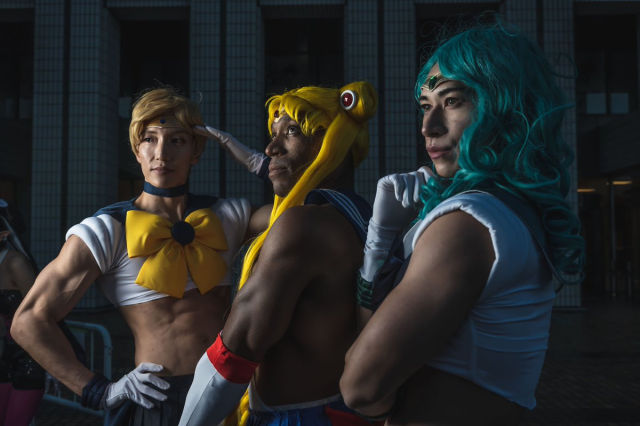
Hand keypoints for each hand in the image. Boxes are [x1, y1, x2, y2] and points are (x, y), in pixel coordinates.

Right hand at [101, 363, 169, 409]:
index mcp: (135, 371)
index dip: (153, 366)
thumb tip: (158, 378)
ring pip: (145, 389)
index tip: (162, 368)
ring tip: (164, 398)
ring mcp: (130, 385)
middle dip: (159, 382)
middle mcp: (133, 376)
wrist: (110, 392)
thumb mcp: (133, 377)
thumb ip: (142, 376)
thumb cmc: (126, 384)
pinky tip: (152, 405)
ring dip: (155, 394)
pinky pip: (138, 398)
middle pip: (148, 377)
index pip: (144, 366)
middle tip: (168, 387)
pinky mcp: (127, 394)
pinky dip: (145, 402)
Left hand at [194, 125, 269, 179]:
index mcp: (223, 140)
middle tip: (190, 124)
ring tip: (194, 126)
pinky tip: (206, 129)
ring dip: (203, 129)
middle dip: (200, 128)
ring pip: (212, 131)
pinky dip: (212, 131)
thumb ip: (227, 148)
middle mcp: (224, 137)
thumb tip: (225, 148)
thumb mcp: (231, 152)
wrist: (250, 158)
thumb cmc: (241, 157)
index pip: (210, 134)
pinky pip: (219, 134)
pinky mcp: (229, 139)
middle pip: (210, 131)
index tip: (193, 129)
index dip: (202, 131)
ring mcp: (227, 137)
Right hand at [357, 167, 434, 310]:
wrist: (388, 225)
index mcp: (420, 183)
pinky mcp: (387, 180)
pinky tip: (399, 199)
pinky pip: (397, 179)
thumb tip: (458, 199)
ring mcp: (398, 178)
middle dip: (421, 188)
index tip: (431, 197)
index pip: (430, 175)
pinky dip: (400, 189)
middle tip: (418, 202)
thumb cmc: (407, 218)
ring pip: (409, 178)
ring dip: (410, 192)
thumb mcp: (425, 209)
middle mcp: (410, 178)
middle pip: (421, 174)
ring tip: (407, 205)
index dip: (432, 183)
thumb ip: (435, 201)